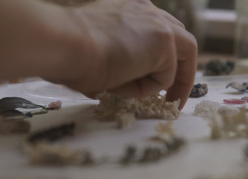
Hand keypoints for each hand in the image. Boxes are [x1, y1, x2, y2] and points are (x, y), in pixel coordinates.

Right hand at [67, 0, 196, 109]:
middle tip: (173, 95)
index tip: (159, 77)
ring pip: (182, 56)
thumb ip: (122, 57)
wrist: (66, 44)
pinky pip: (165, 76)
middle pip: (181, 40)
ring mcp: (159, 23)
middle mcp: (148, 10)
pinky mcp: (165, 41)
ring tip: (165, 101)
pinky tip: (123, 84)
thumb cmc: (72, 51)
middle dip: (181, 68)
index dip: (164, 56)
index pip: (159, 30)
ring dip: (173, 82)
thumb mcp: (101, 49)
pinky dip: (147, 89)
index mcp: (131, 8)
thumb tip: (128, 79)